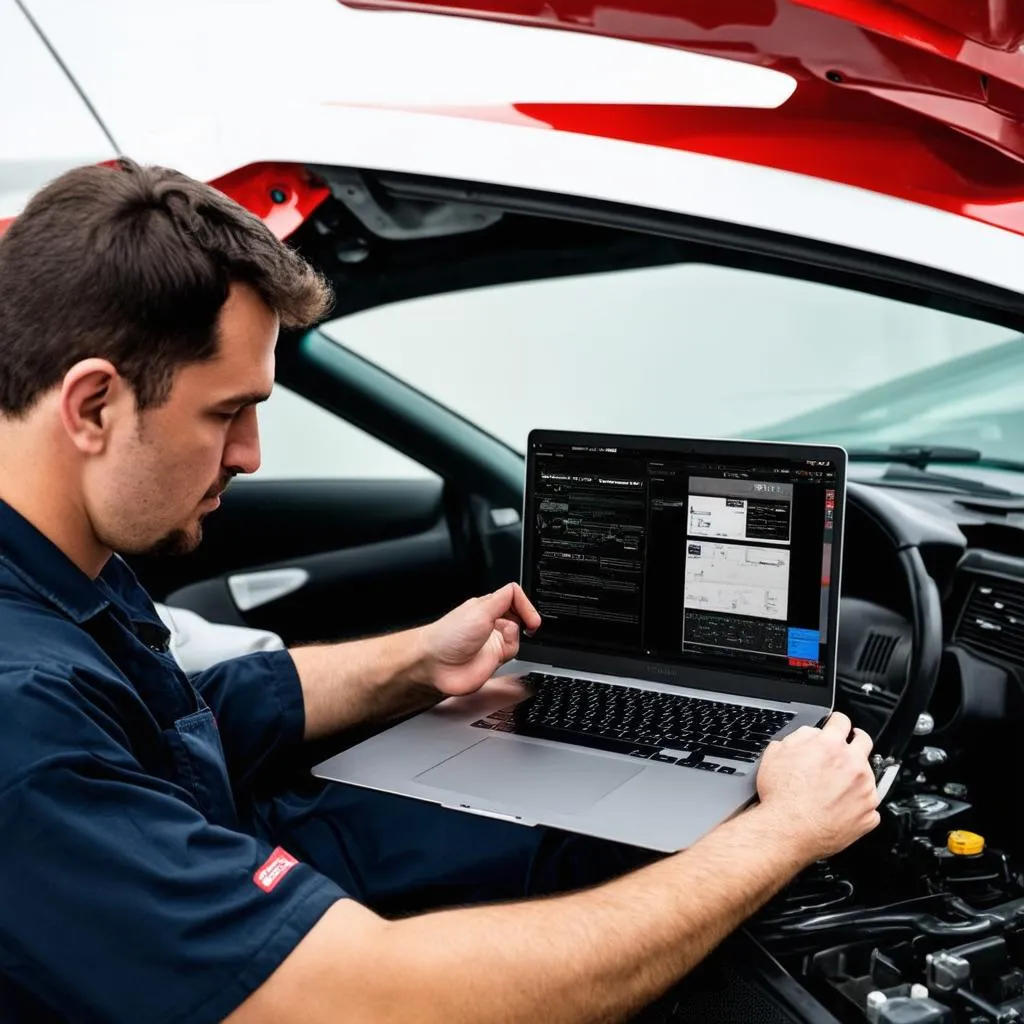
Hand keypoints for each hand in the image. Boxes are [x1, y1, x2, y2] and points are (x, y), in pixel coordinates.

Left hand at [420, 583, 541, 696]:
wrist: (437, 665)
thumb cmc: (448, 636)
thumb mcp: (481, 609)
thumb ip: (502, 599)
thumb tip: (517, 591)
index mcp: (485, 606)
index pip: (512, 596)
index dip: (524, 603)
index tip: (529, 612)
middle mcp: (490, 622)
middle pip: (518, 614)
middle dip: (525, 617)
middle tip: (531, 622)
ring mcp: (493, 640)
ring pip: (518, 632)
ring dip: (517, 633)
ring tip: (508, 634)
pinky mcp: (495, 658)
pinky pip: (514, 649)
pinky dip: (513, 646)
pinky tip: (503, 647)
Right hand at [755, 711, 879, 860]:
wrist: (787, 830)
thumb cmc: (780, 795)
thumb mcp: (778, 753)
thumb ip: (800, 737)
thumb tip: (811, 735)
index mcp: (831, 746)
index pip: (842, 721)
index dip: (836, 721)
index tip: (836, 725)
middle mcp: (853, 765)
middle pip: (864, 742)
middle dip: (856, 740)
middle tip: (847, 746)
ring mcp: (865, 790)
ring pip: (868, 774)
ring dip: (855, 776)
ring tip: (835, 788)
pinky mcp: (869, 815)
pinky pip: (869, 805)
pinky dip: (858, 804)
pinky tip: (841, 808)